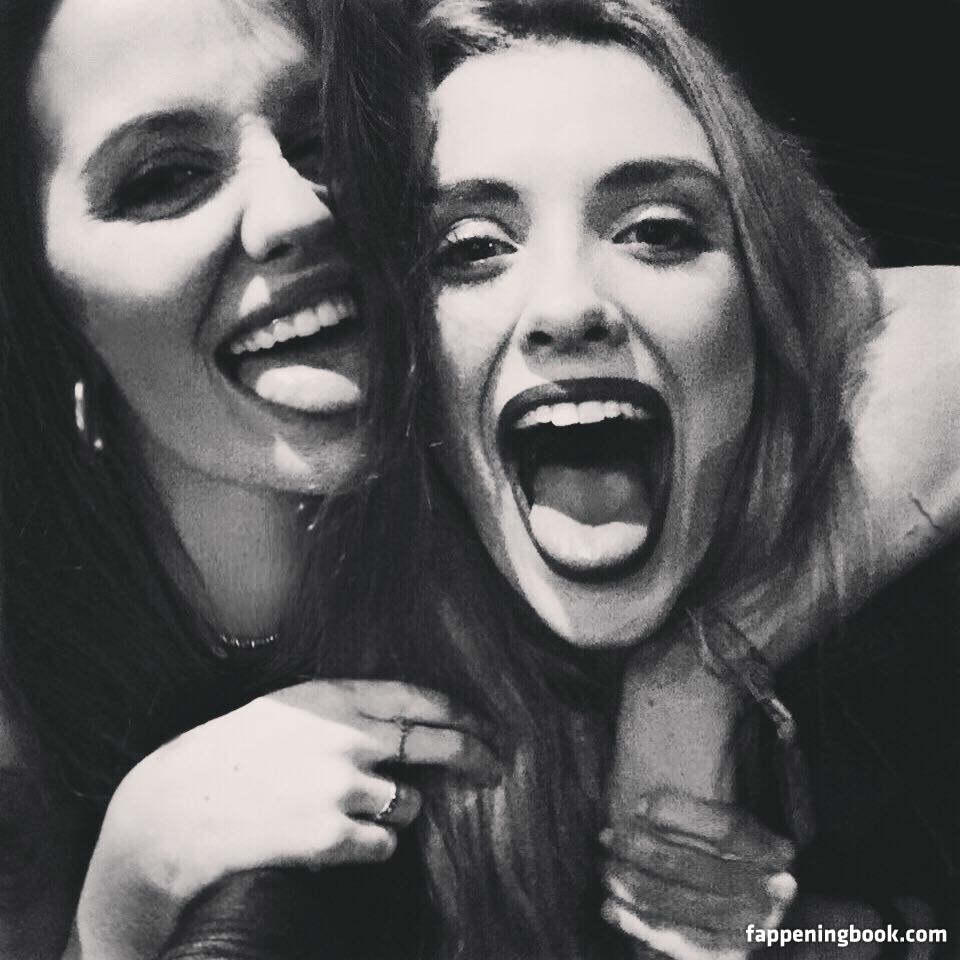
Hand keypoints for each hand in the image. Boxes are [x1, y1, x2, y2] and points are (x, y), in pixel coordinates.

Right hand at [74, 679, 499, 959]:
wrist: (176, 808)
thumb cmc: (231, 755)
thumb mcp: (287, 709)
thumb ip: (345, 709)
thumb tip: (407, 724)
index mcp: (332, 698)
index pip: (418, 698)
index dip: (461, 713)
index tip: (487, 725)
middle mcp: (344, 736)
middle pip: (434, 744)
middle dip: (474, 756)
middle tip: (496, 768)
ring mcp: (340, 786)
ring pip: (408, 804)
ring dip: (394, 812)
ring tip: (345, 813)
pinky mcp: (331, 836)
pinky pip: (384, 847)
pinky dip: (370, 847)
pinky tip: (331, 841)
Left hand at [601, 790, 796, 959]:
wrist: (746, 918)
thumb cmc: (719, 858)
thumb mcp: (720, 828)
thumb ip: (691, 815)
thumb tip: (640, 807)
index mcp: (774, 853)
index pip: (727, 829)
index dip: (681, 813)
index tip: (637, 803)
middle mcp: (770, 894)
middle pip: (696, 867)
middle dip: (644, 849)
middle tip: (608, 835)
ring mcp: (750, 931)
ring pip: (682, 905)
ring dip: (634, 884)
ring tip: (604, 867)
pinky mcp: (724, 957)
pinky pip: (675, 942)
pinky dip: (638, 924)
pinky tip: (610, 907)